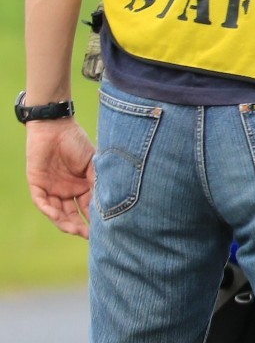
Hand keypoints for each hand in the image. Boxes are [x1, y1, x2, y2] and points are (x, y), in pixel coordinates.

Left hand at [26, 119, 95, 237]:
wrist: (55, 126)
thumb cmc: (76, 141)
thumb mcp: (93, 162)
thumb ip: (98, 180)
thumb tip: (109, 201)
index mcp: (82, 186)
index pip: (89, 207)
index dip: (95, 218)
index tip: (104, 229)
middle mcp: (67, 190)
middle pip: (73, 214)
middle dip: (80, 226)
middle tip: (89, 236)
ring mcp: (52, 189)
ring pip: (58, 212)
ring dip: (66, 223)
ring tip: (76, 230)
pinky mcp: (37, 185)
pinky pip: (42, 202)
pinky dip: (49, 210)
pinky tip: (57, 216)